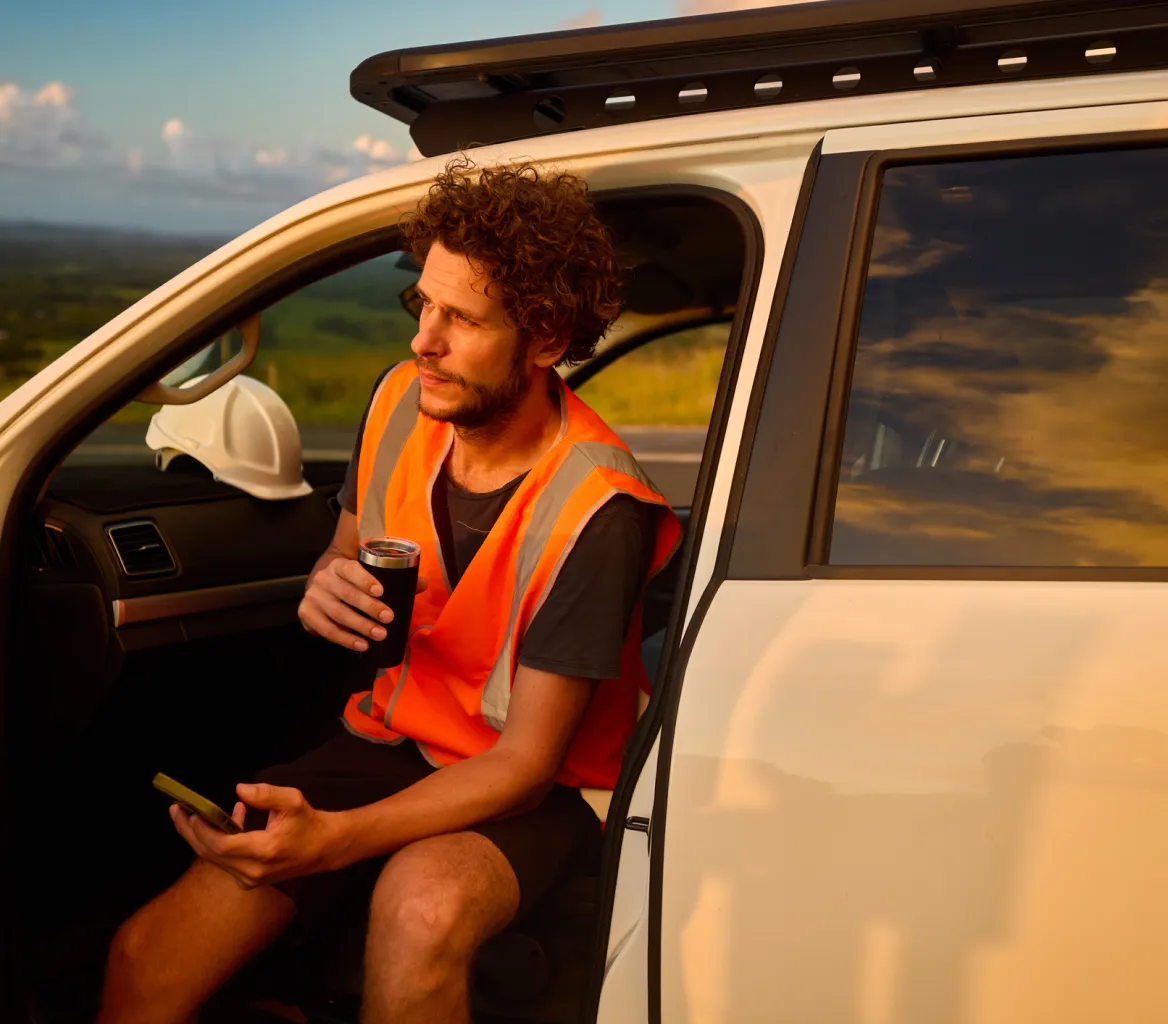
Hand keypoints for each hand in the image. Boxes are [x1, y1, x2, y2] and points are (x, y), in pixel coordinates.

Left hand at [170, 783, 342, 888]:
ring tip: (190, 814)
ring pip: (214, 858)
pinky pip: (224, 860)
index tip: (191, 811)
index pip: (222, 845)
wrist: (323, 849)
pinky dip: (217, 841)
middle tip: (176, 811)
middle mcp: (252, 871)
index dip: (203, 830)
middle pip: (210, 854)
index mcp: (263, 851)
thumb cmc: (308, 823)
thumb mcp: (292, 800)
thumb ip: (265, 794)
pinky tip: (227, 819)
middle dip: (189, 832)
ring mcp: (249, 878)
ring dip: (200, 836)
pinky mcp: (248, 879)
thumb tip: (239, 789)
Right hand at [298, 554, 426, 651]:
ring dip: (360, 627)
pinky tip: (361, 645)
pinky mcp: (306, 613)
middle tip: (388, 618)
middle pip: (347, 594)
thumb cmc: (350, 578)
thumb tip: (422, 583)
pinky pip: (327, 630)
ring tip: (379, 635)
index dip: (365, 580)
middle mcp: (323, 579)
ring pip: (338, 614)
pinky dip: (345, 639)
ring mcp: (313, 597)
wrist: (319, 582)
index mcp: (339, 565)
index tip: (381, 591)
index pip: (351, 570)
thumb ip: (393, 575)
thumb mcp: (365, 570)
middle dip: (369, 608)